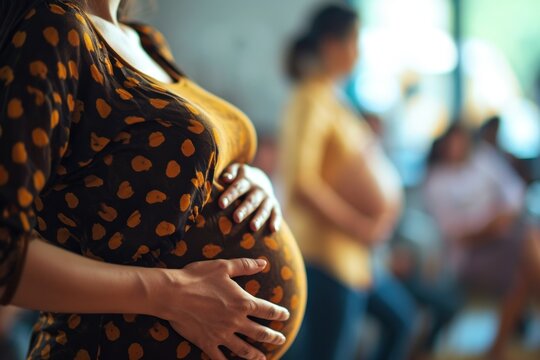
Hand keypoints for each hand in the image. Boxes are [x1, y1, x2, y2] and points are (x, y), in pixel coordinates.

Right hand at [154, 258, 288, 359]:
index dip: (279, 313)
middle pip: (260, 333)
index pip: (267, 310)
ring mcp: (222, 334)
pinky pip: (220, 358)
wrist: (173, 294)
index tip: (285, 315)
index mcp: (242, 302)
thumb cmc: (198, 277)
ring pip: (244, 349)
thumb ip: (245, 265)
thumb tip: (263, 263)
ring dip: (256, 355)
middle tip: (281, 340)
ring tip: (263, 358)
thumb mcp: (224, 266)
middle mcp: (235, 321)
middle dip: (273, 337)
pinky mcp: (207, 342)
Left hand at [219, 164, 281, 231]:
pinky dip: (275, 221)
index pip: (237, 187)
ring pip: (264, 209)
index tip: (221, 204)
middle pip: (251, 200)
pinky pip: (276, 214)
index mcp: (246, 179)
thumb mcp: (235, 170)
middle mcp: (258, 189)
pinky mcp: (275, 206)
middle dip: (244, 209)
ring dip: (259, 218)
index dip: (229, 195)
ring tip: (253, 228)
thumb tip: (225, 178)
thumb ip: (230, 172)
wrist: (260, 178)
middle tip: (236, 218)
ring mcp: (267, 198)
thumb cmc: (239, 177)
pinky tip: (273, 230)